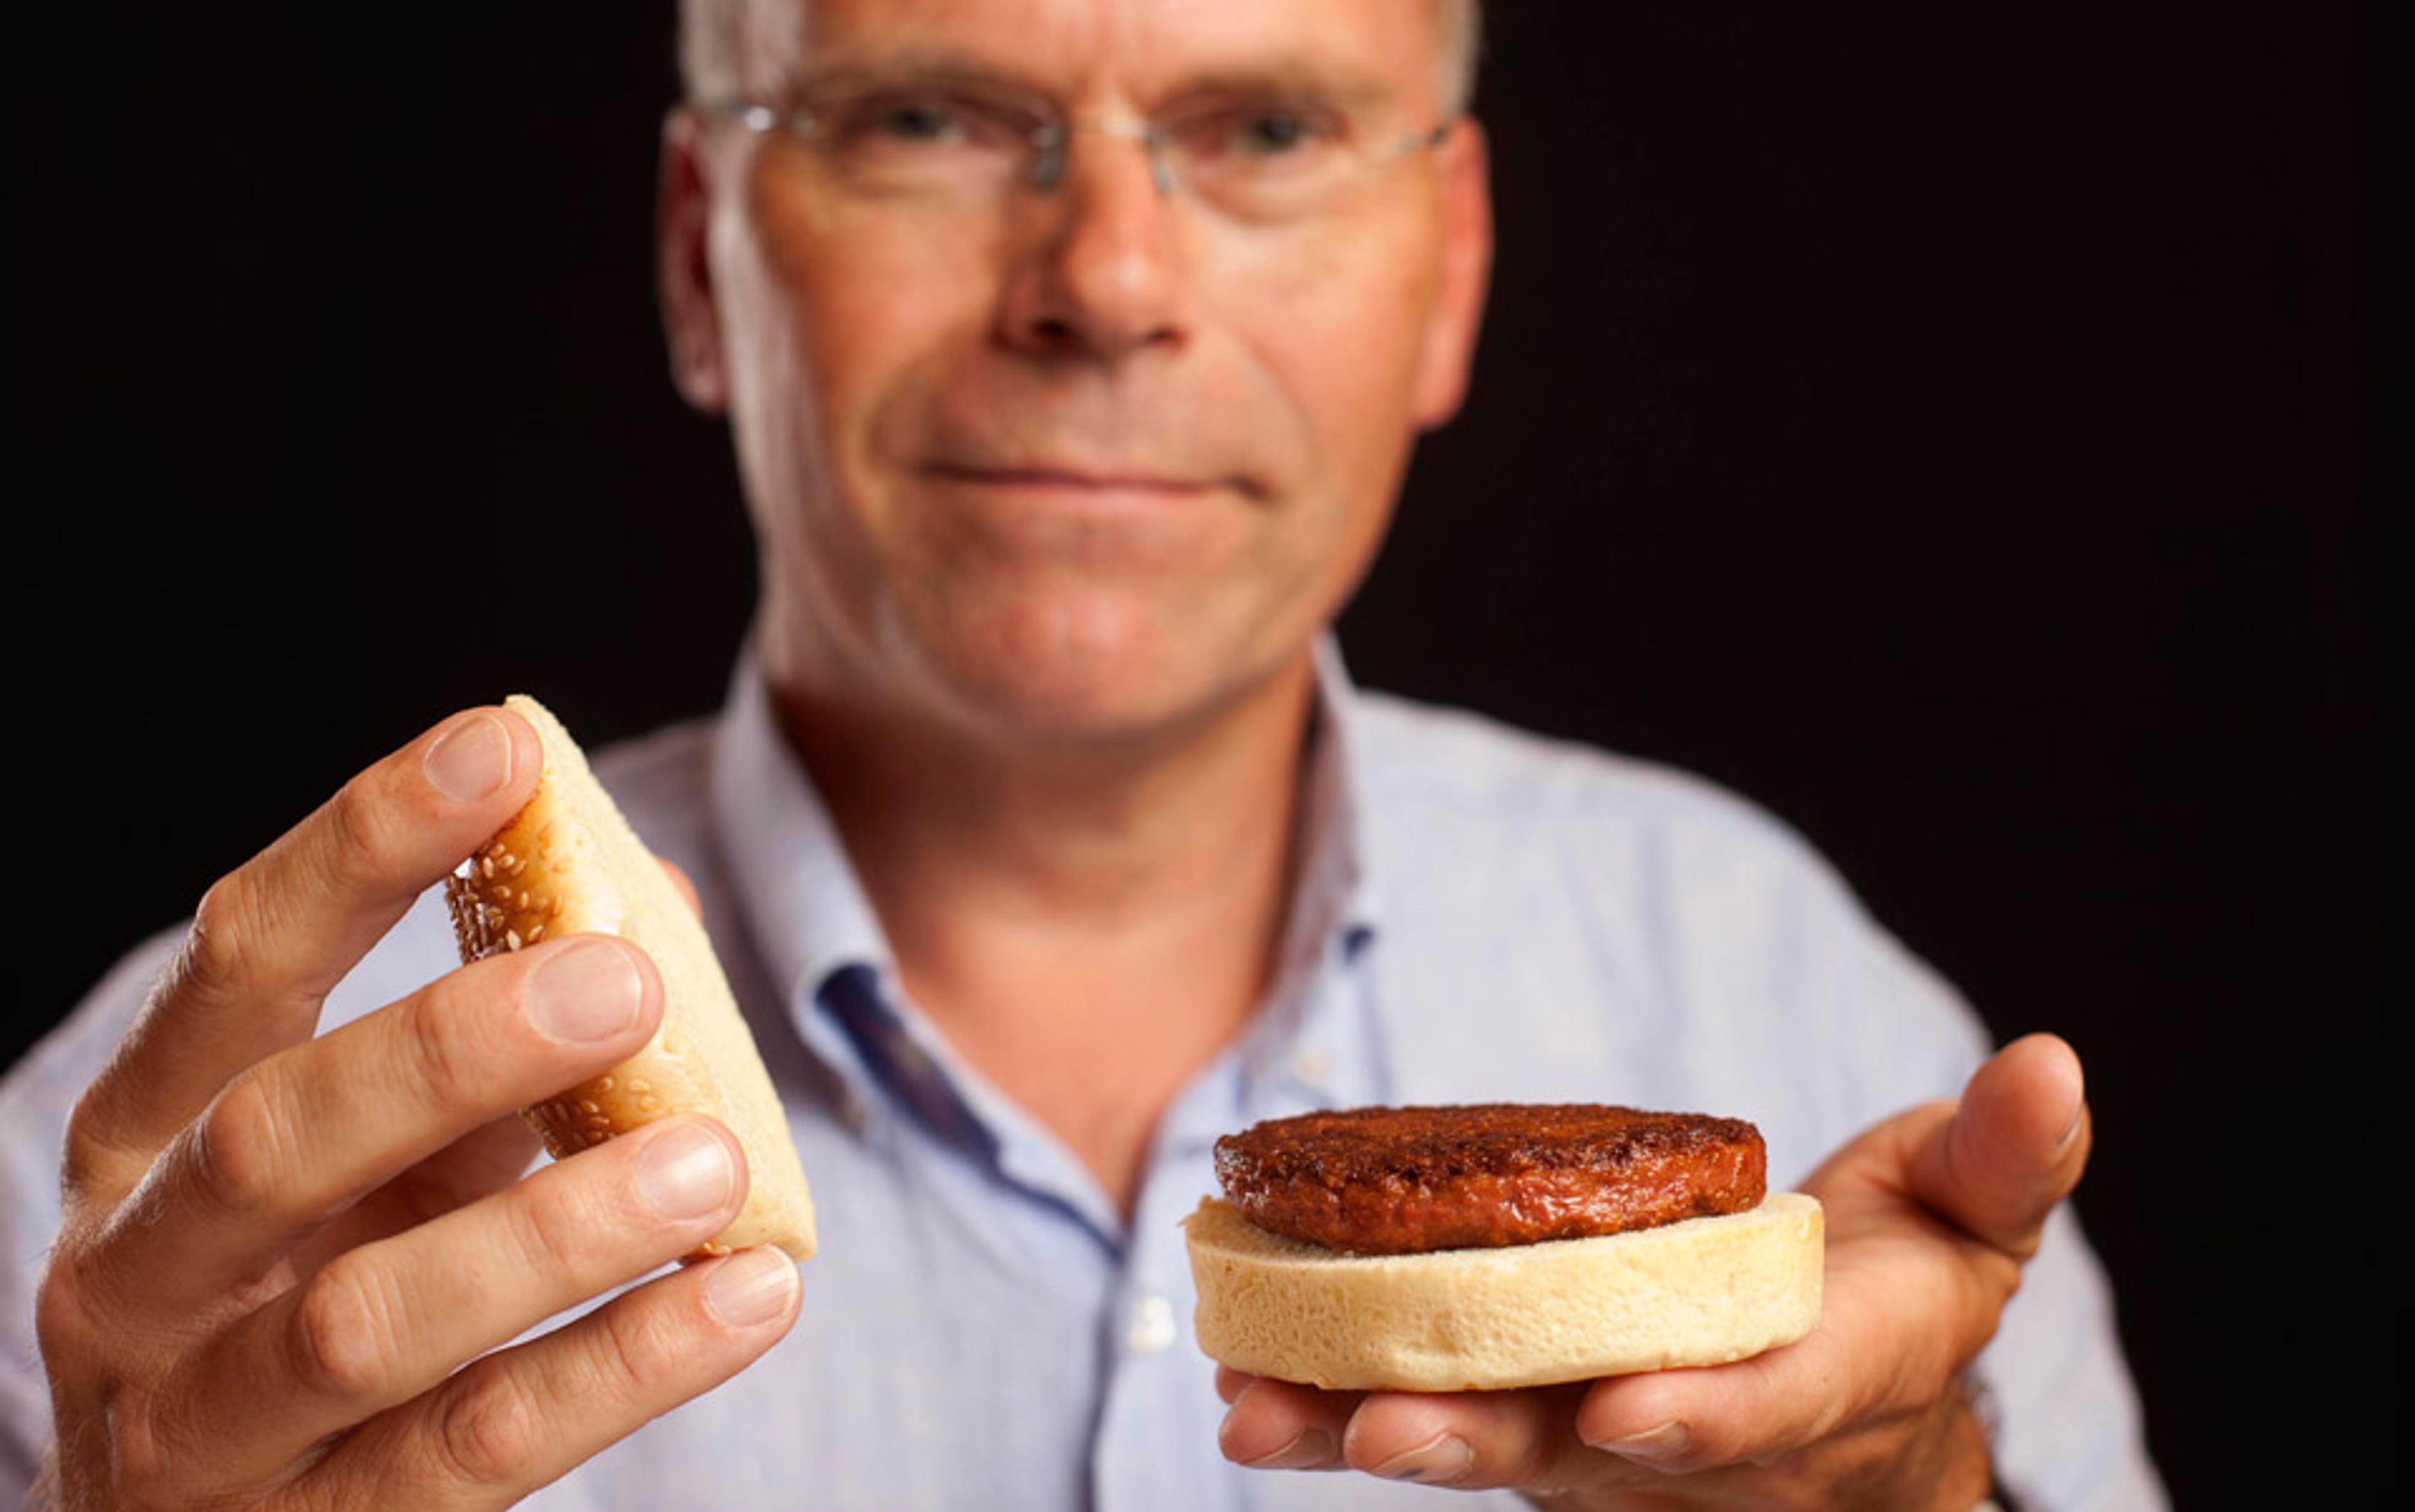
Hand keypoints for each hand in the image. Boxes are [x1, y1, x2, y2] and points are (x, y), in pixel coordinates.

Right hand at [31, 709, 801, 1510]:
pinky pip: (469, 1455)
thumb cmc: (322, 1293)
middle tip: (625, 979)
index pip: (237, 962)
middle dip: (450, 1048)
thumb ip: (488, 1047)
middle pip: (274, 1137)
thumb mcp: (380, 1162)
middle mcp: (138, 1278)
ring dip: (553, 1231)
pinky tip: (750, 1296)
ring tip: (712, 1157)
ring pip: (366, 1321)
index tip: (497, 744)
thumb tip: (651, 891)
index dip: (359, 846)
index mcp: (147, 1137)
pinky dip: (619, 1370)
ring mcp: (198, 1433)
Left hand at [1215, 1034, 2091, 1509]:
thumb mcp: (1973, 1221)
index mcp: (1816, 1383)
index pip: (1759, 1408)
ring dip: (1358, 1428)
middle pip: (1577, 1453)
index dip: (1700, 1415)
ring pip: (1475, 1444)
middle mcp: (1687, 1436)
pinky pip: (1425, 1411)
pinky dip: (1331, 1401)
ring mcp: (1589, 1441)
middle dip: (1480, 1442)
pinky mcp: (1519, 1417)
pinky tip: (1240, 1381)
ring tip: (1251, 1411)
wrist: (1847, 1408)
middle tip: (1374, 1434)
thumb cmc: (1909, 1292)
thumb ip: (2004, 1157)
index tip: (1629, 1411)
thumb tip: (2051, 1065)